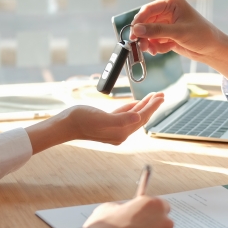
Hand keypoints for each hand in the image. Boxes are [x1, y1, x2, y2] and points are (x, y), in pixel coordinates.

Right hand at [26, 92, 163, 153]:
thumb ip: (121, 118)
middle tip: (161, 95)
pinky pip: (125, 116)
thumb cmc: (81, 120)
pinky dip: (133, 108)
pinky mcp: (108, 124)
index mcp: (121, 132)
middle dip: (151, 105)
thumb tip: (138, 118)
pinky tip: (137, 104)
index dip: (152, 106)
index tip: (161, 97)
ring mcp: (114, 129)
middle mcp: (120, 133)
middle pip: (141, 117)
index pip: (141, 118)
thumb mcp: (102, 118)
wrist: (66, 125)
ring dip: (144, 106)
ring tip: (153, 97)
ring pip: (134, 116)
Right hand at [131, 0, 227, 85]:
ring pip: (148, 32)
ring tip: (153, 51)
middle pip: (146, 22)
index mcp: (171, 2)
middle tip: (141, 47)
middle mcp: (167, 10)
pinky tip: (163, 50)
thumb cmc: (201, 35)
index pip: (148, 9)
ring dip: (148, 43)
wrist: (213, 49)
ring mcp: (166, 22)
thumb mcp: (178, 33)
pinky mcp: (167, 33)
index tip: (132, 35)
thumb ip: (156, 31)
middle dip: (143, 35)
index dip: (138, 22)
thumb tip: (136, 30)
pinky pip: (154, 40)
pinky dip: (156, 46)